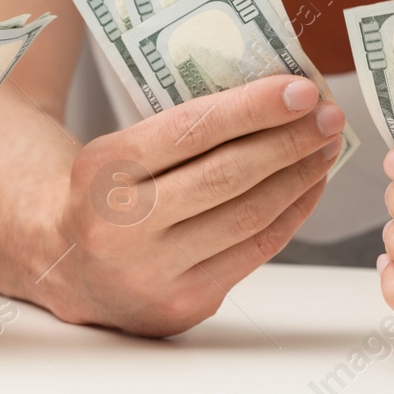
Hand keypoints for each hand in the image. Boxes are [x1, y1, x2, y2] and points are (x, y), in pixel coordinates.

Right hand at [46, 74, 344, 336]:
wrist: (65, 264)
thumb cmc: (104, 193)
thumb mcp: (116, 151)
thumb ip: (178, 133)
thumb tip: (271, 101)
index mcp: (102, 171)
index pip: (191, 131)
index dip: (253, 109)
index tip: (300, 89)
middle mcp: (122, 226)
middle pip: (227, 176)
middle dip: (288, 141)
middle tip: (328, 115)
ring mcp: (154, 272)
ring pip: (248, 217)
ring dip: (297, 177)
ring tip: (324, 147)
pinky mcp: (184, 303)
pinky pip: (253, 252)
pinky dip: (289, 215)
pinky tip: (306, 187)